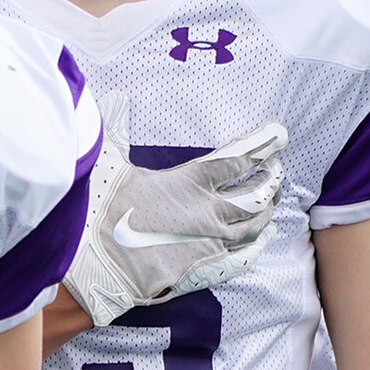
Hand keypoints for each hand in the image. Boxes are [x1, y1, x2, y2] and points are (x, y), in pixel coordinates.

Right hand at [64, 109, 287, 326]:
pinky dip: (258, 245)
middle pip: (257, 193)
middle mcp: (207, 211)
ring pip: (254, 226)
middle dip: (271, 179)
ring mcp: (208, 243)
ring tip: (272, 199)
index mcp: (189, 180)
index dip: (263, 144)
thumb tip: (114, 98)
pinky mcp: (202, 270)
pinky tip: (264, 237)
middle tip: (277, 169)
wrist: (91, 263)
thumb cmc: (98, 211)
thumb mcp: (109, 162)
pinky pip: (243, 257)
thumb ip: (117, 128)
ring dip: (267, 210)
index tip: (278, 134)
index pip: (239, 158)